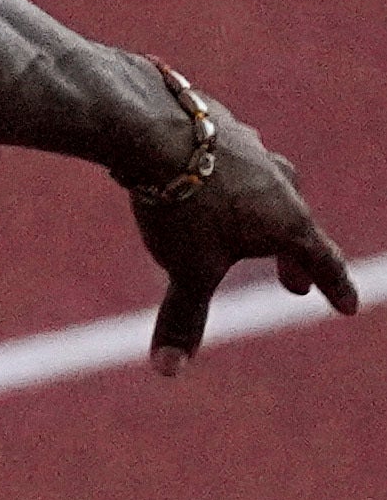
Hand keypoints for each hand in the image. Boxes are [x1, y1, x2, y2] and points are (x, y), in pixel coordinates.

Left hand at [124, 70, 356, 373]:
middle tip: (294, 285)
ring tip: (250, 230)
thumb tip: (168, 370)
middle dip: (294, 261)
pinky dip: (233, 184)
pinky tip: (210, 181)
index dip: (335, 286)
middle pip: (296, 227)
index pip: (321, 260)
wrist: (153, 129)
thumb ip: (183, 318)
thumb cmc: (182, 204)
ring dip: (266, 217)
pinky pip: (234, 165)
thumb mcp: (185, 269)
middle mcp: (283, 184)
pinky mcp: (223, 131)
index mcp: (288, 221)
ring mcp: (256, 153)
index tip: (347, 306)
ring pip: (269, 191)